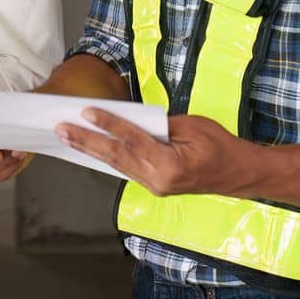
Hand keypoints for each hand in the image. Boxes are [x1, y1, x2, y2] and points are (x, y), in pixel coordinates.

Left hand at [56, 111, 250, 197]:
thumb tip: (132, 121)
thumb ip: (160, 125)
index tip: (86, 111)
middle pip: (115, 156)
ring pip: (116, 165)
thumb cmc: (220, 146)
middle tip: (61, 128)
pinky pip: (126, 169)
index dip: (107, 124)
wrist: (239, 174)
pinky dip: (107, 157)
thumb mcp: (192, 126)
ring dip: (90, 150)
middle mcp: (157, 181)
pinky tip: (90, 149)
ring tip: (67, 137)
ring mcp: (155, 187)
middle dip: (86, 141)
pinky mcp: (154, 186)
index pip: (131, 140)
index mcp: (168, 166)